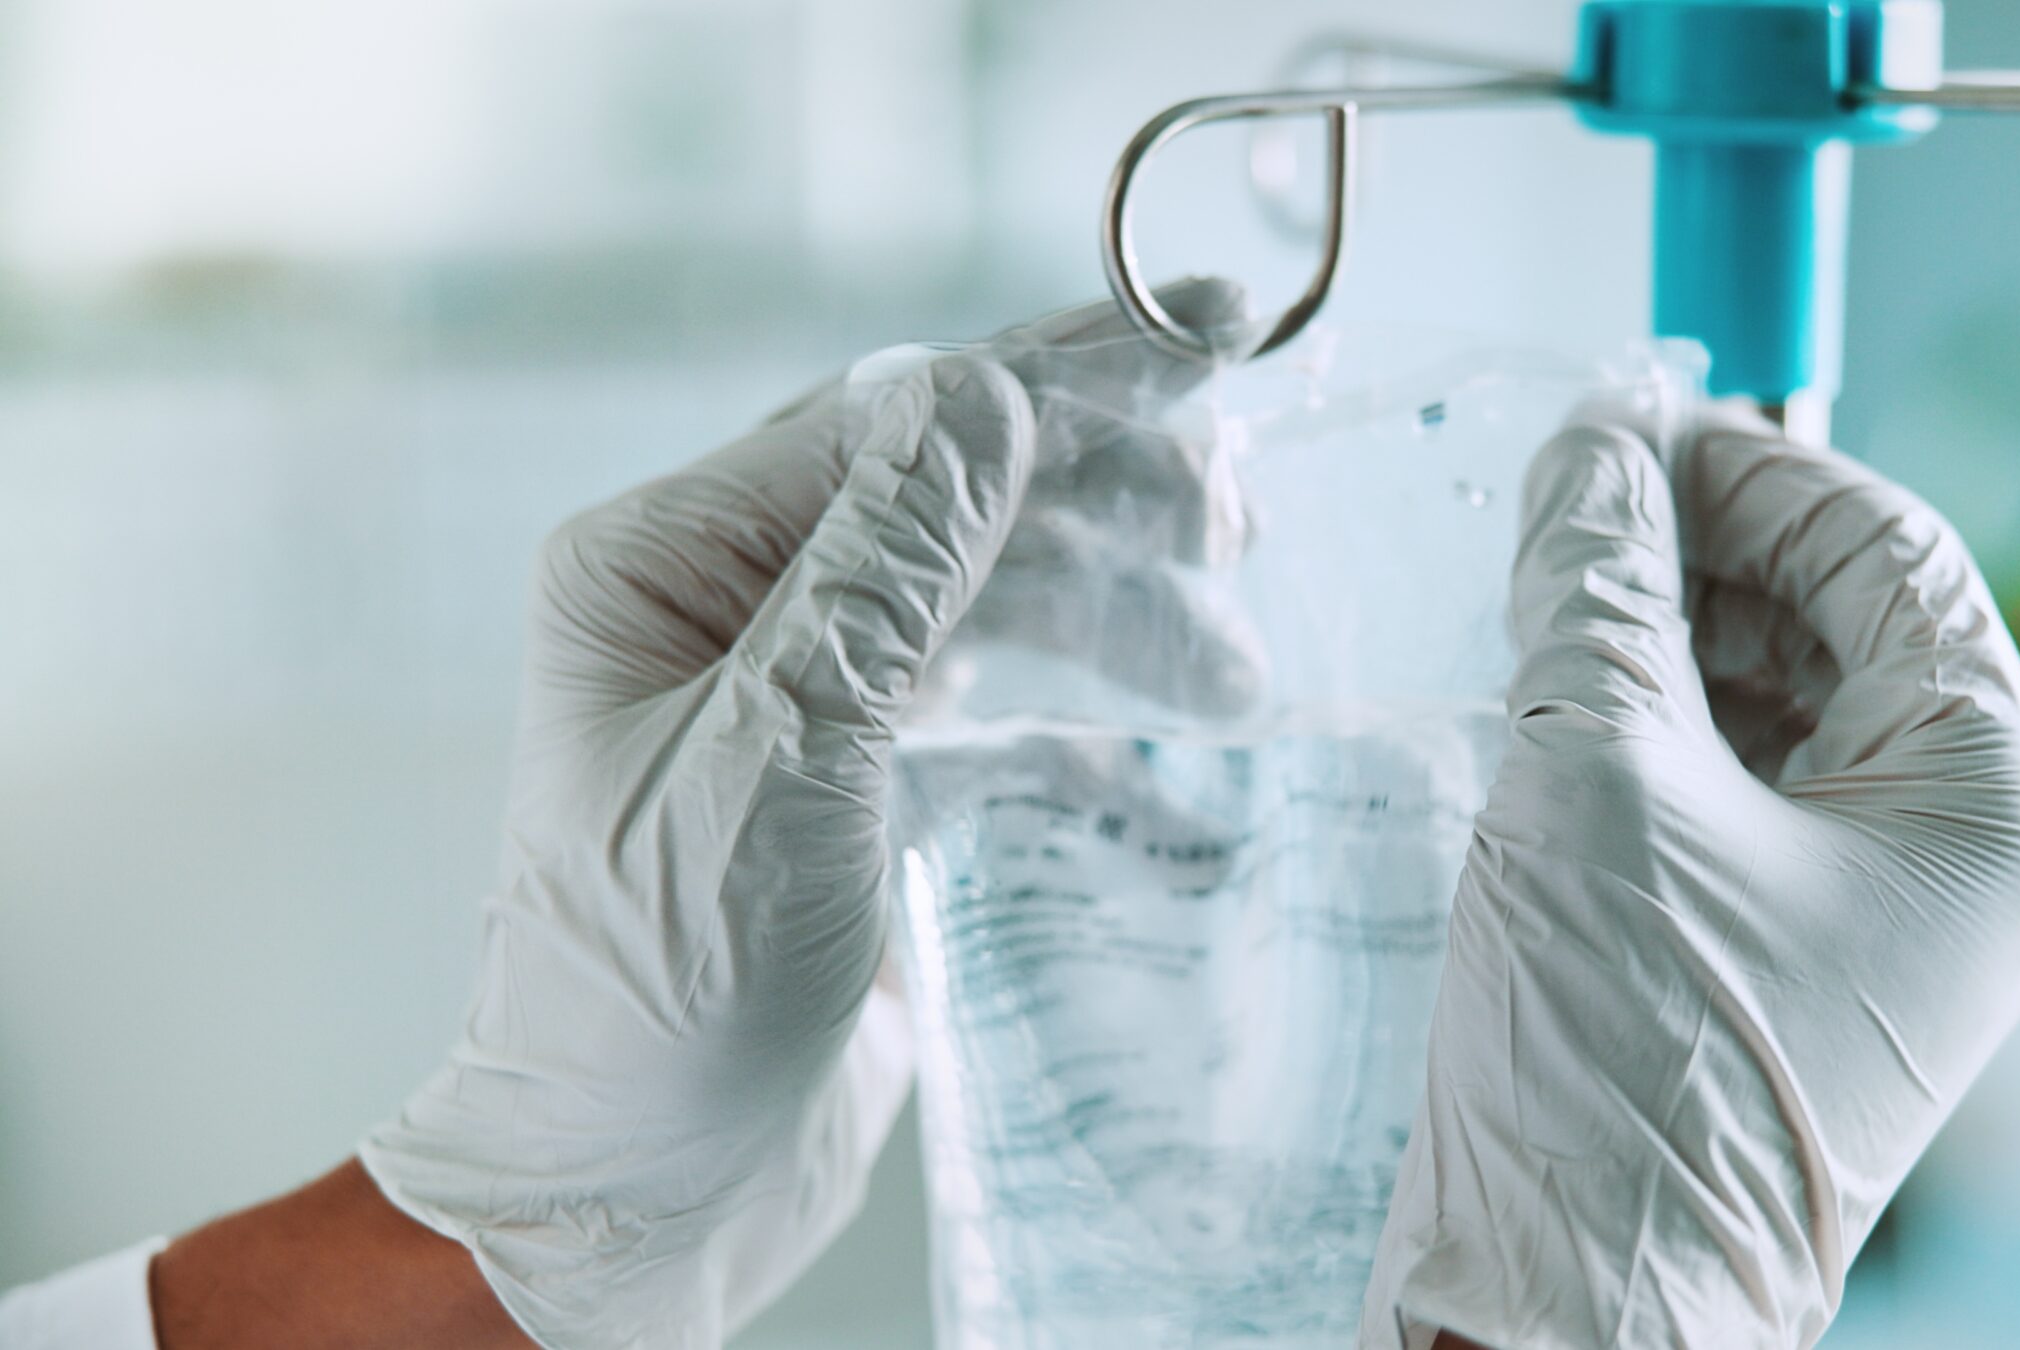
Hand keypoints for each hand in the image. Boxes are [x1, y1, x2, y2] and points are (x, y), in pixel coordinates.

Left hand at [358, 282, 1251, 1348]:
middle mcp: (728, 603)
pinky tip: (1173, 754)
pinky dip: (1084, 721)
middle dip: (1103, 501)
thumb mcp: (779, 754)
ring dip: (1115, 617)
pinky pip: (995, 710)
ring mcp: (799, 691)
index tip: (1207, 345)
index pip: (888, 425)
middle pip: (951, 495)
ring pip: (989, 599)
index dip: (1052, 383)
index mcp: (667, 562)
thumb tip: (983, 392)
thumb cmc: (661, 982)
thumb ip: (886, 569)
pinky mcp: (858, 784)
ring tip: (1233, 670)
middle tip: (1238, 526)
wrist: (634, 1187)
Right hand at [1364, 401, 2019, 1348]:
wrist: (1570, 1317)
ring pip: (1790, 705)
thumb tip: (1592, 447)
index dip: (1748, 468)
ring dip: (1668, 639)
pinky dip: (1660, 732)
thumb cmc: (1621, 1065)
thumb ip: (1602, 582)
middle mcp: (1975, 851)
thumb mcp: (1596, 774)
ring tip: (1544, 606)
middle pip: (1846, 623)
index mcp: (1994, 795)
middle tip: (1563, 510)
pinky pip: (1750, 795)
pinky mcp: (1806, 961)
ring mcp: (1894, 916)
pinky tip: (1560, 705)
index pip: (1889, 550)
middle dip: (1701, 554)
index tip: (1618, 424)